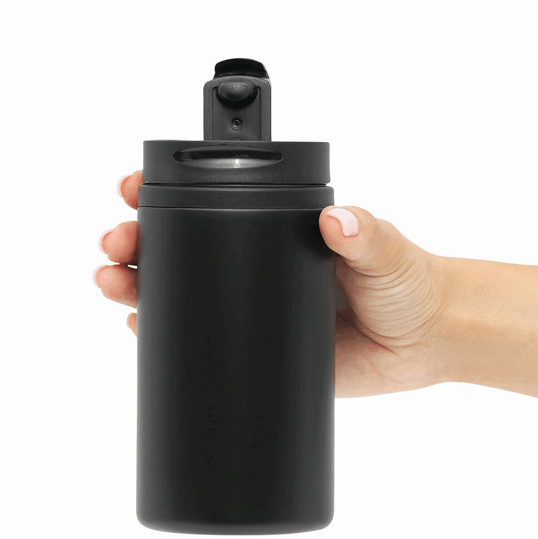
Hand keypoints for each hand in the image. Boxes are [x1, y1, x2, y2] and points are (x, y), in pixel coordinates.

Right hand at [95, 173, 448, 396]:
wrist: (427, 341)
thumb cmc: (409, 282)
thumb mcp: (385, 249)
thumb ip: (364, 233)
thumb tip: (337, 218)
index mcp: (277, 228)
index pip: (209, 202)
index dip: (162, 194)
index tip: (131, 189)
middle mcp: (255, 263)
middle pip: (177, 248)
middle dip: (134, 242)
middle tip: (115, 245)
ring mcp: (252, 307)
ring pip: (178, 295)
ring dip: (134, 286)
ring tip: (110, 284)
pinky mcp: (257, 349)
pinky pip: (200, 341)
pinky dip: (162, 334)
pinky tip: (137, 328)